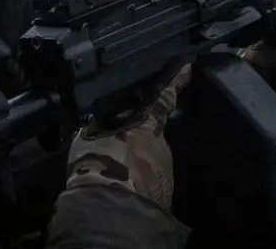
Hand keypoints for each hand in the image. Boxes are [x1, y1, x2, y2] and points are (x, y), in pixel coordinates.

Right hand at [65, 62, 192, 209]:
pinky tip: (120, 188)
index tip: (187, 66)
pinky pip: (150, 183)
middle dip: (137, 139)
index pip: (163, 95)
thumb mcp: (88, 138)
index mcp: (147, 124)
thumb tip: (92, 123)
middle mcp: (162, 145)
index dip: (175, 80)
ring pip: (151, 161)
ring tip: (111, 172)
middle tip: (116, 145)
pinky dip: (137, 183)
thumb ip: (96, 127)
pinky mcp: (164, 195)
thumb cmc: (100, 165)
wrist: (112, 209)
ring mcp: (166, 171)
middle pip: (152, 135)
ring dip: (134, 164)